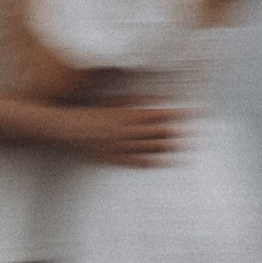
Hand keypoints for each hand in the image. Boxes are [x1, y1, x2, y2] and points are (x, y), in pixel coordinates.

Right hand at [60, 99, 182, 166]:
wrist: (64, 128)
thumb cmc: (87, 111)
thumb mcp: (112, 101)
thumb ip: (134, 101)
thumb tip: (156, 100)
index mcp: (126, 114)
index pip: (159, 114)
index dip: (177, 114)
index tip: (193, 113)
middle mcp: (125, 131)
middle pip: (158, 133)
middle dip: (179, 133)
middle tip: (198, 133)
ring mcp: (119, 146)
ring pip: (150, 147)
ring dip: (170, 147)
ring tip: (187, 147)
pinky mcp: (112, 158)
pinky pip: (134, 161)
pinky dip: (150, 161)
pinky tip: (163, 161)